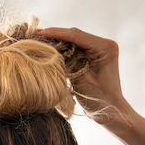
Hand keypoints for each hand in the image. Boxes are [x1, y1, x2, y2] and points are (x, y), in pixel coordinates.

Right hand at [40, 27, 144, 144]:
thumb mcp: (80, 80)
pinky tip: (49, 51)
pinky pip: (74, 49)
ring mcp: (98, 49)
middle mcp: (103, 44)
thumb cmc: (99, 100)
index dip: (55, 33)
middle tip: (34, 37)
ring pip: (73, 41)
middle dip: (54, 36)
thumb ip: (66, 63)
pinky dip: (62, 51)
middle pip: (74, 36)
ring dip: (57, 42)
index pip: (76, 36)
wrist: (111, 112)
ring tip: (38, 42)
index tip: (38, 33)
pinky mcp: (93, 55)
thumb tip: (47, 51)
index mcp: (105, 47)